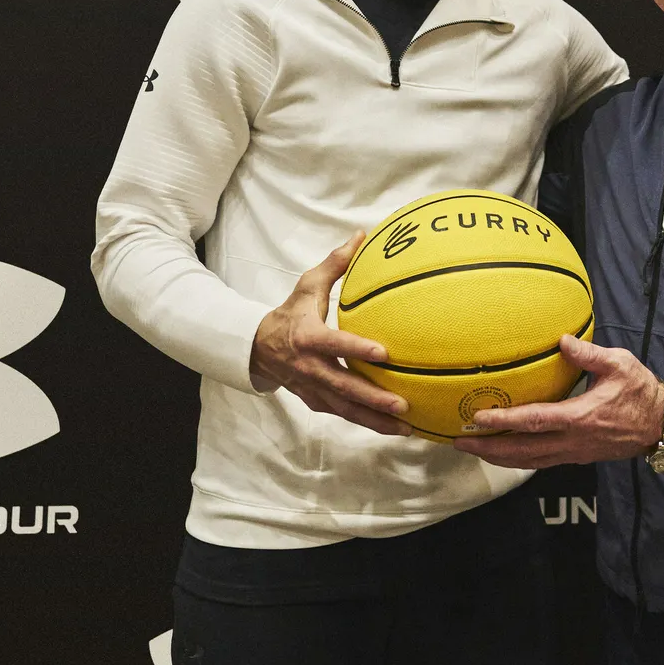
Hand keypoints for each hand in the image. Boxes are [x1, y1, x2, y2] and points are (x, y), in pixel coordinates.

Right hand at [249, 232, 411, 436]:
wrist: (257, 348)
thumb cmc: (290, 313)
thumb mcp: (307, 286)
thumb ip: (335, 264)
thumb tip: (362, 236)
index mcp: (309, 337)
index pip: (335, 344)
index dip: (358, 349)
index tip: (384, 353)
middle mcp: (311, 368)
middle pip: (344, 387)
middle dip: (373, 399)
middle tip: (402, 405)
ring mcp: (314, 389)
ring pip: (346, 409)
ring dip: (375, 420)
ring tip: (406, 428)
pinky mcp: (317, 402)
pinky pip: (345, 415)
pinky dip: (368, 423)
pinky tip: (393, 428)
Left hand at [453, 335, 663, 467]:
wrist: (662, 424)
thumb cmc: (641, 392)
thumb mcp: (619, 365)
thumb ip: (588, 354)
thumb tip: (562, 340)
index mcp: (580, 417)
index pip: (534, 421)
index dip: (504, 421)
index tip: (478, 418)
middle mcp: (572, 441)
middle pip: (522, 451)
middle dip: (489, 448)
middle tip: (460, 442)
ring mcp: (574, 453)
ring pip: (529, 461)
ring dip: (499, 458)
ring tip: (474, 450)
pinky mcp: (577, 457)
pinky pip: (541, 462)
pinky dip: (518, 460)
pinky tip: (504, 453)